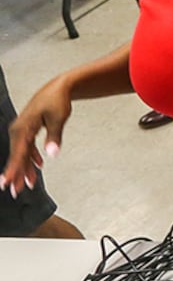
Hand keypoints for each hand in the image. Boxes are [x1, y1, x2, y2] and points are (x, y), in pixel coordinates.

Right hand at [3, 78, 73, 197]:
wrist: (58, 88)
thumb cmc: (57, 101)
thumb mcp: (58, 118)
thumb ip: (54, 137)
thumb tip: (52, 153)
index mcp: (24, 127)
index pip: (18, 153)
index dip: (13, 169)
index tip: (6, 182)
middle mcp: (19, 129)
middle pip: (17, 155)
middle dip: (16, 174)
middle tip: (15, 191)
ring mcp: (22, 130)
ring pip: (22, 153)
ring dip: (25, 168)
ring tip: (27, 184)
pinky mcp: (28, 130)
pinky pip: (27, 148)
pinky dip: (31, 158)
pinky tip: (37, 167)